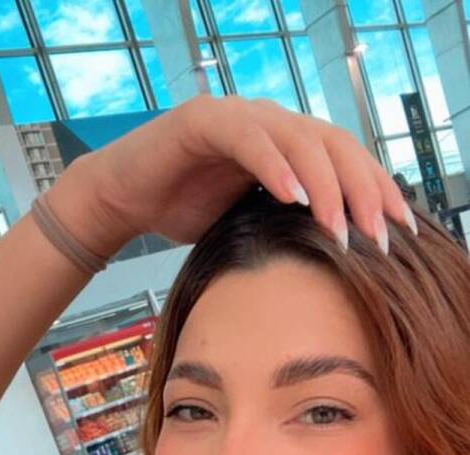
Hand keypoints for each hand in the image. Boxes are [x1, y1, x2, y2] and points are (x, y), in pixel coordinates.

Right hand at [66, 94, 415, 252]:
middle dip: (363, 190)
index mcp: (288, 146)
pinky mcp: (204, 121)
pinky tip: (294, 196)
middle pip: (334, 145)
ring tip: (339, 225)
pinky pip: (249, 138)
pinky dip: (275, 166)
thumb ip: (289, 230)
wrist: (122, 199)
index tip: (401, 230)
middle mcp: (271, 123)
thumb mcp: (249, 226)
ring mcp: (240, 117)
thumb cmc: (183, 212)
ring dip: (325, 184)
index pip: (346, 161)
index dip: (377, 190)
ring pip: (299, 139)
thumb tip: (337, 267)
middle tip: (380, 235)